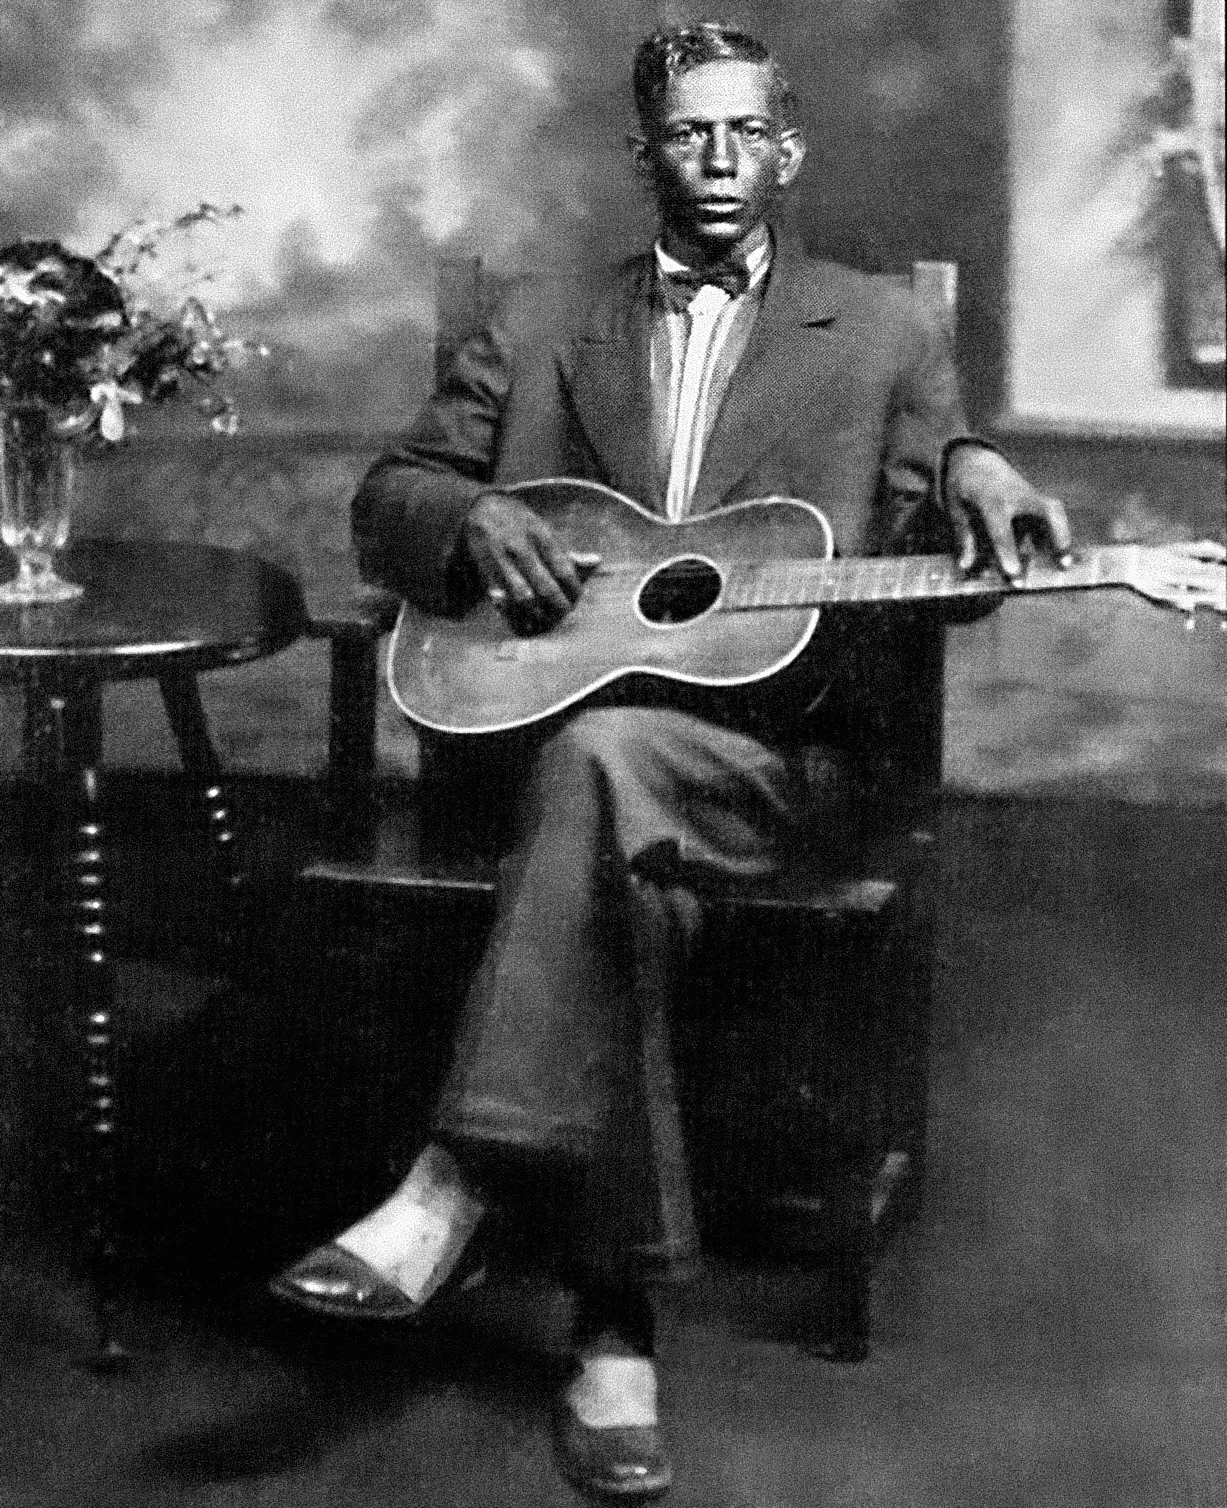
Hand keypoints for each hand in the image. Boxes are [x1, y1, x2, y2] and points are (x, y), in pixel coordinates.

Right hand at [463, 491, 587, 626]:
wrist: (482, 507)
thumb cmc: (521, 522)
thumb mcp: (545, 528)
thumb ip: (567, 550)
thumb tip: (596, 561)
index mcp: (541, 536)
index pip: (564, 570)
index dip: (574, 589)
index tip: (577, 597)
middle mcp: (522, 548)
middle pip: (546, 587)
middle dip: (558, 606)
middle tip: (564, 613)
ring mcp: (502, 560)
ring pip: (524, 597)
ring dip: (537, 613)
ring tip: (545, 619)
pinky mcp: (486, 570)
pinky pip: (502, 597)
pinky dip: (514, 612)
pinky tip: (523, 619)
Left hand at [947, 446, 1072, 581]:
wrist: (976, 459)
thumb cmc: (963, 487)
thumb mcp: (955, 508)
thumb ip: (963, 536)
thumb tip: (965, 566)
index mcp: (992, 499)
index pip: (1002, 529)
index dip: (1007, 552)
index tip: (1014, 573)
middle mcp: (1018, 496)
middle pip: (1046, 512)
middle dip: (1057, 536)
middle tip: (1062, 564)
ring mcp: (1031, 496)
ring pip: (1054, 513)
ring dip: (1062, 537)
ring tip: (1066, 565)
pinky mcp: (1037, 500)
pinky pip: (1051, 518)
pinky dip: (1056, 535)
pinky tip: (1057, 556)